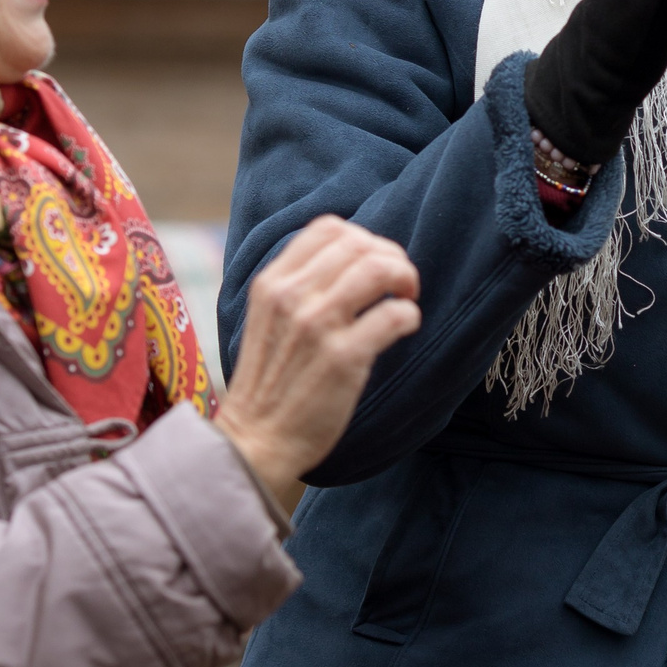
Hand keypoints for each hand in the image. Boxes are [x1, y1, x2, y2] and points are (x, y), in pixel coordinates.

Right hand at [213, 217, 420, 505]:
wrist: (257, 439)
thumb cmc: (270, 382)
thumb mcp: (267, 319)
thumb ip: (298, 287)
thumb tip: (353, 259)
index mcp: (272, 283)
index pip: (328, 227)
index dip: (363, 239)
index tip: (374, 263)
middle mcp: (292, 297)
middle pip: (360, 244)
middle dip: (391, 256)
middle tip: (400, 282)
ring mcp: (317, 326)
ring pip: (379, 269)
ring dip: (405, 278)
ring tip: (407, 297)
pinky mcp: (344, 358)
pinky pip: (394, 315)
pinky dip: (409, 316)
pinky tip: (405, 328)